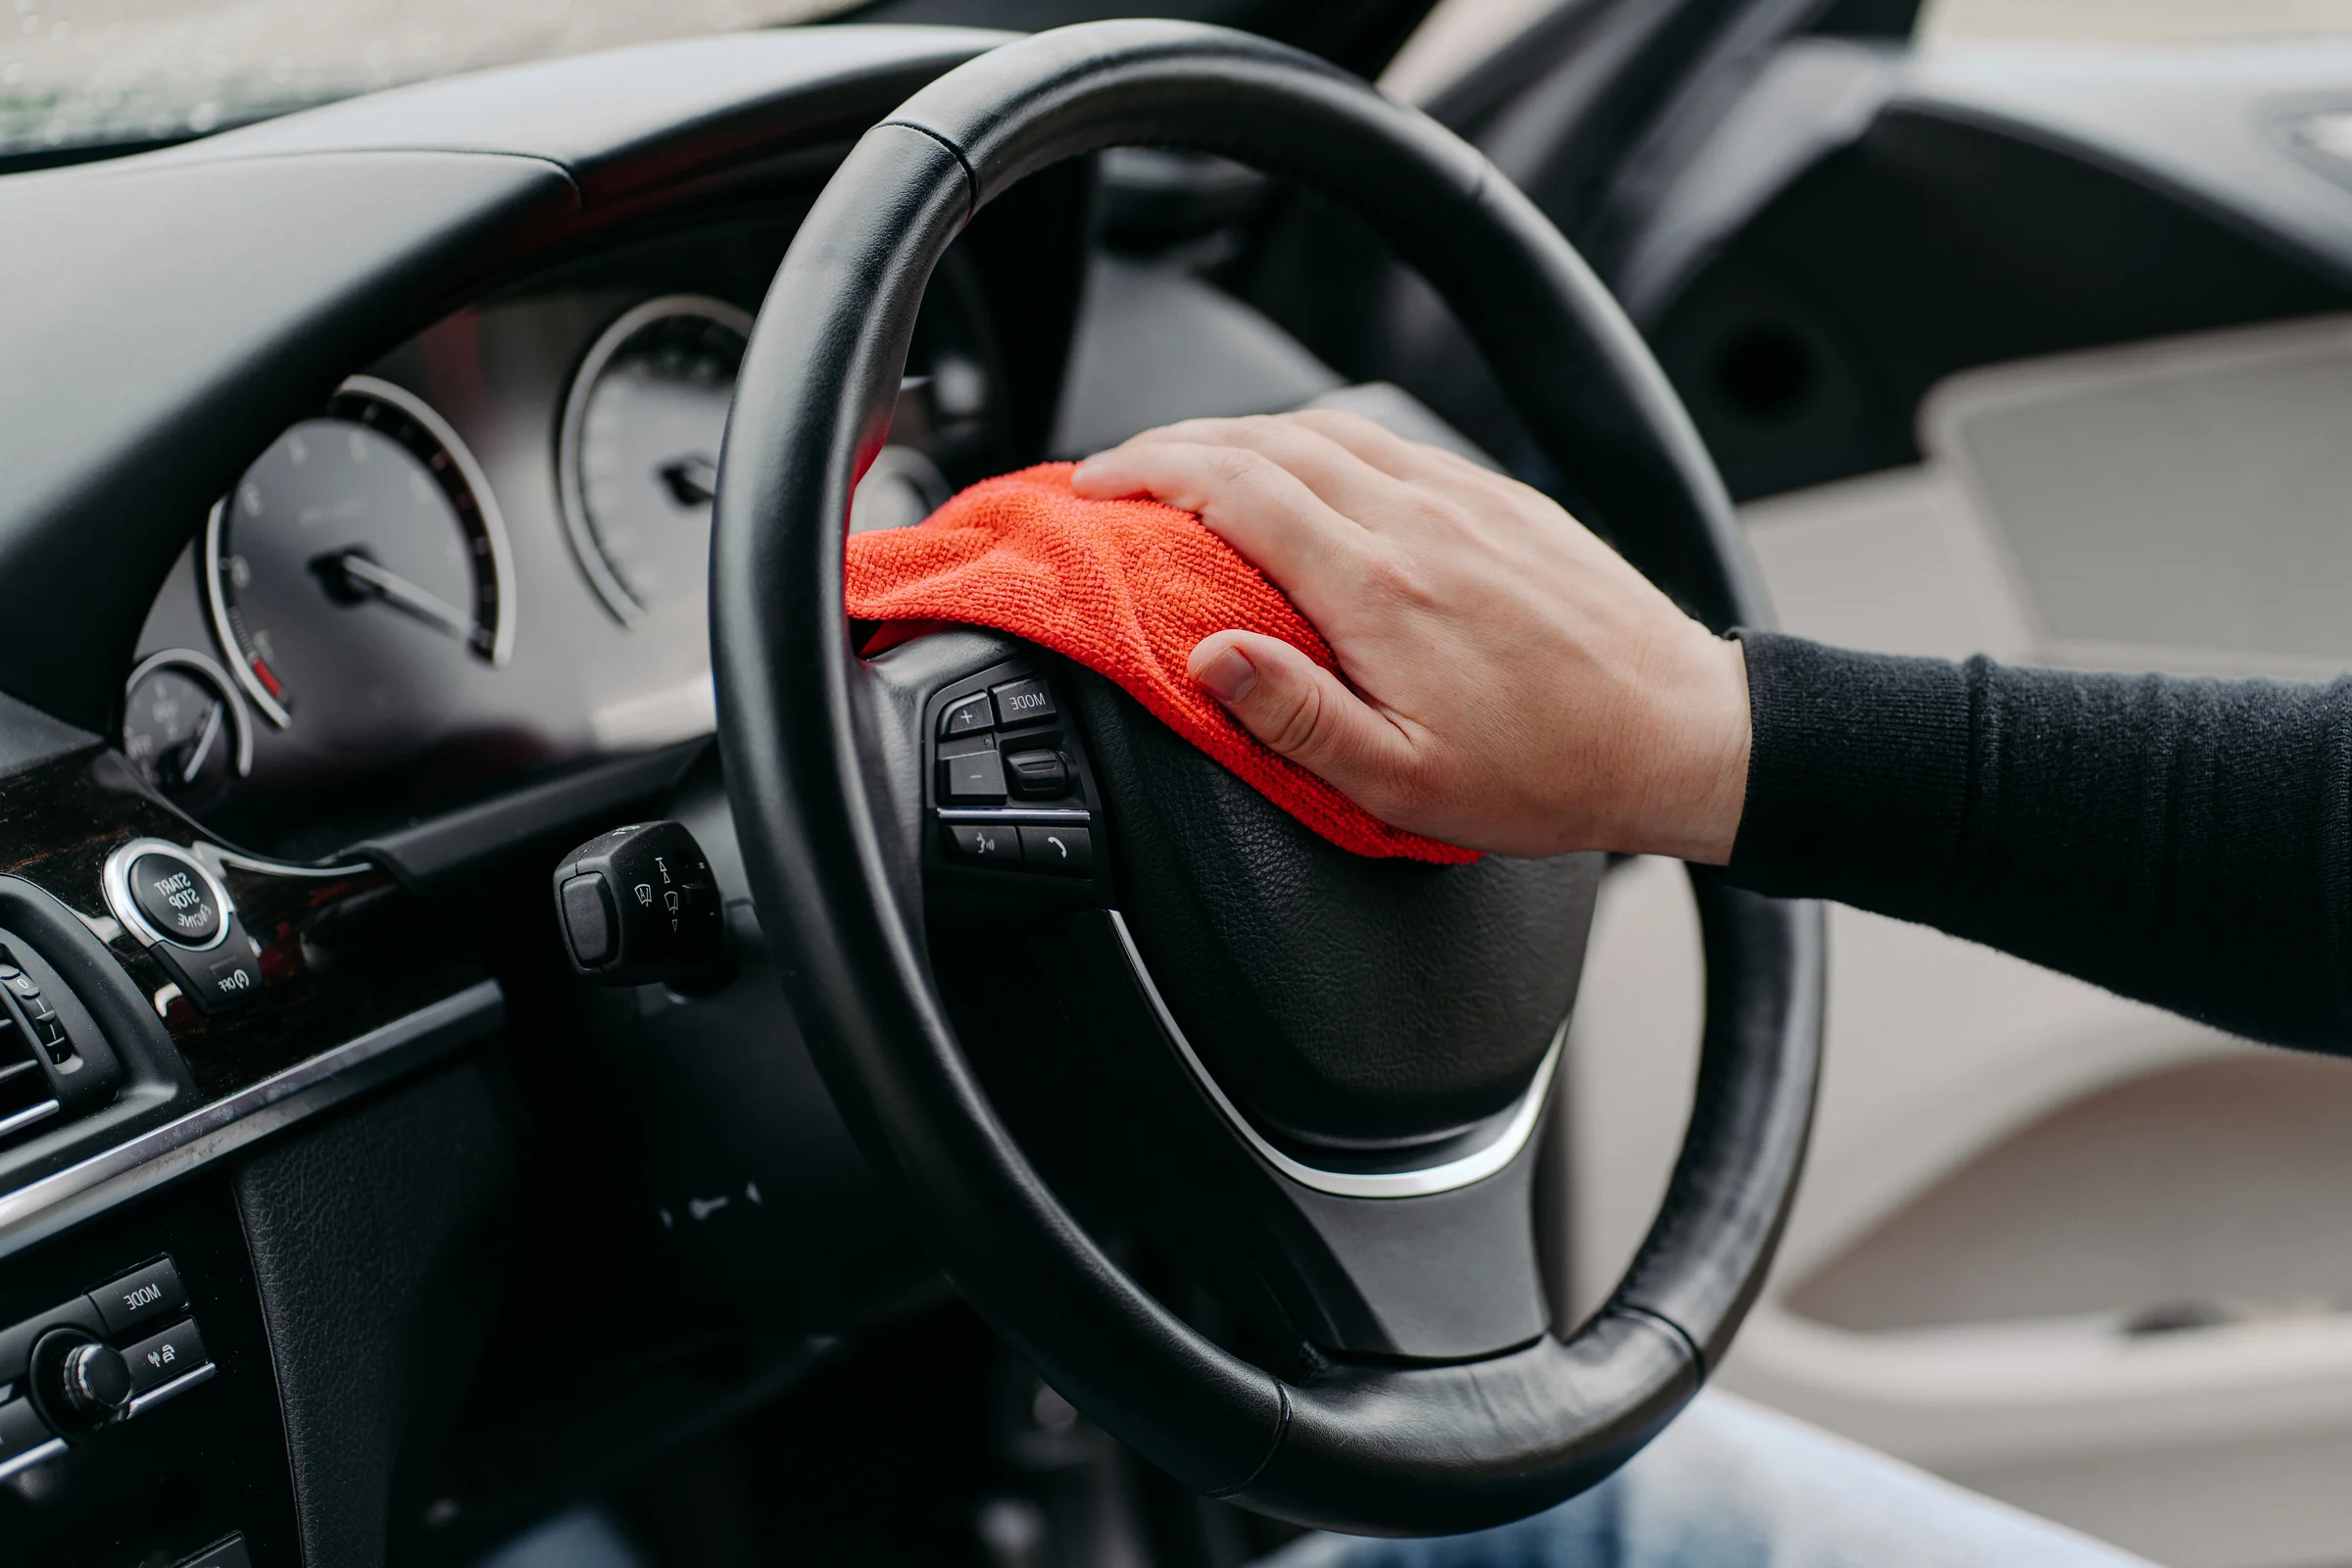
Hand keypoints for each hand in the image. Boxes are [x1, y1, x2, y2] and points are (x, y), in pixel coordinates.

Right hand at [1070, 411, 1751, 861]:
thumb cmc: (1550, 772)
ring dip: (1241, 432)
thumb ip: (1296, 718)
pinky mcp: (1502, 499)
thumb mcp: (1405, 784)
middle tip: (1117, 468)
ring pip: (1327, 429)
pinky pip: (1388, 441)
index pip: (1235, 488)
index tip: (1096, 487)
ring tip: (1189, 461)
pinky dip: (1317, 439)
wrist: (1682, 734)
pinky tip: (1302, 467)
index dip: (1150, 474)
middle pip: (1267, 441)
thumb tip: (1209, 658)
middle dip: (1175, 441)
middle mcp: (1418, 521)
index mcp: (1379, 587)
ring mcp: (1464, 499)